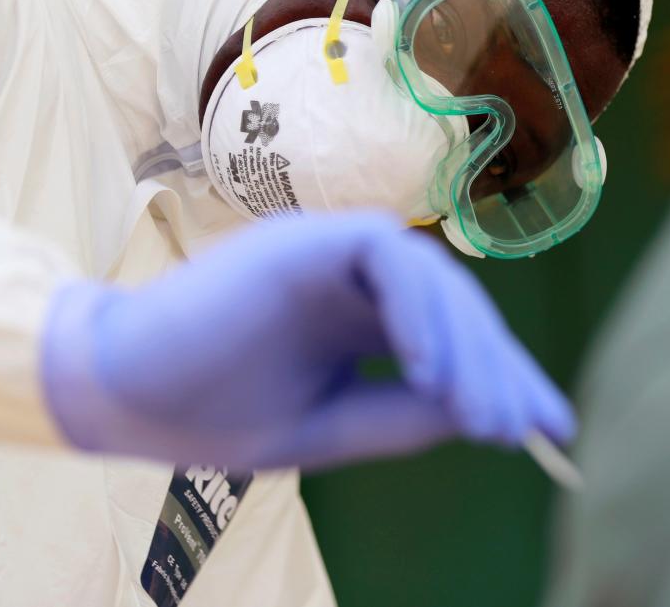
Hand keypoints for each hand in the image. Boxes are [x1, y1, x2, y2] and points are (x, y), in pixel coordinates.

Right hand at [41, 211, 573, 469]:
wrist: (121, 395)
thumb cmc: (211, 410)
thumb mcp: (329, 424)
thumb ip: (402, 413)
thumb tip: (483, 414)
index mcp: (356, 315)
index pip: (449, 334)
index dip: (502, 375)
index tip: (548, 429)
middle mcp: (352, 277)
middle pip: (455, 305)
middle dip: (498, 367)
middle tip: (526, 429)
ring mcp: (330, 252)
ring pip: (433, 278)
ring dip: (468, 347)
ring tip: (486, 419)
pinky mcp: (306, 241)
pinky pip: (389, 257)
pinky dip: (418, 312)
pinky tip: (428, 374)